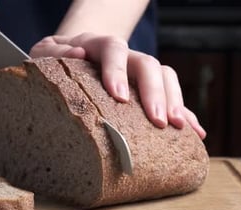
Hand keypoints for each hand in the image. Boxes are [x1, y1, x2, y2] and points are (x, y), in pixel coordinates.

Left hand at [30, 33, 206, 138]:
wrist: (69, 55)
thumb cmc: (54, 61)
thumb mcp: (44, 53)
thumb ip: (54, 54)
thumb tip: (77, 54)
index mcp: (95, 44)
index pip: (112, 48)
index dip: (117, 71)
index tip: (120, 98)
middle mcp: (122, 55)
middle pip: (147, 64)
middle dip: (155, 93)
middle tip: (158, 121)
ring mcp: (137, 71)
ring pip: (165, 76)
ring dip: (175, 101)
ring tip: (179, 128)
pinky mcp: (147, 88)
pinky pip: (171, 97)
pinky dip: (186, 113)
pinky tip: (195, 133)